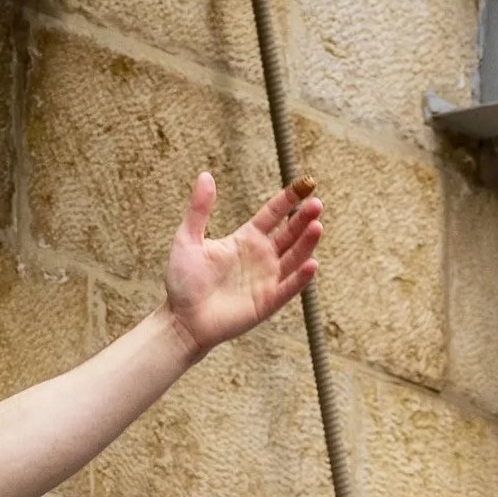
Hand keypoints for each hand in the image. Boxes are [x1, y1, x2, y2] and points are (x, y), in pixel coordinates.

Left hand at [161, 171, 319, 357]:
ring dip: (307, 243)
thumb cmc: (182, 282)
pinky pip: (288, 288)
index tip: (305, 183)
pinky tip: (311, 264)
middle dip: (304, 219)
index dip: (289, 198)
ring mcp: (266, 279)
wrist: (180, 321)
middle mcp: (261, 257)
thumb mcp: (187, 239)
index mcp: (246, 239)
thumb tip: (205, 175)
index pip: (274, 214)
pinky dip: (300, 278)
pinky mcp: (267, 303)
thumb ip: (199, 210)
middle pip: (290, 233)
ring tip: (316, 226)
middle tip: (316, 204)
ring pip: (294, 257)